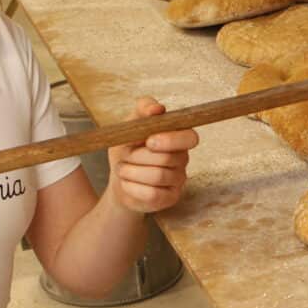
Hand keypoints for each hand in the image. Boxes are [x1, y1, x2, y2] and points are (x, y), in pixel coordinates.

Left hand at [106, 97, 197, 213]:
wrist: (118, 176)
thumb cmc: (127, 147)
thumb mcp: (130, 124)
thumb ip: (143, 110)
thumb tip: (157, 109)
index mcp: (178, 138)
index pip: (190, 138)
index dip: (171, 140)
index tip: (149, 141)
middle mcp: (183, 159)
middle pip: (168, 158)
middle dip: (139, 156)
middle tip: (126, 155)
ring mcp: (179, 180)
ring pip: (158, 176)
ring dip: (131, 171)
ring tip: (122, 168)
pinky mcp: (170, 198)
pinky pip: (152, 194)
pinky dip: (131, 187)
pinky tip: (126, 183)